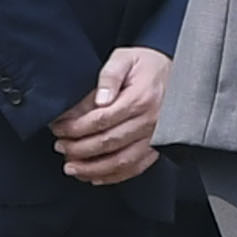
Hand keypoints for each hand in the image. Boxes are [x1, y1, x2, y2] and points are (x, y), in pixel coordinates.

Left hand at [53, 45, 169, 184]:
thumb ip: (109, 76)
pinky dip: (114, 176)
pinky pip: (136, 167)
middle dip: (79, 149)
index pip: (102, 119)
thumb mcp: (124, 59)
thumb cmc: (147, 65)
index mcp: (140, 99)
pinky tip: (96, 177)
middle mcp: (149, 121)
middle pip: (109, 142)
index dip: (76, 127)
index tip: (59, 129)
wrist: (177, 73)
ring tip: (72, 167)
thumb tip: (100, 99)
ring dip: (93, 168)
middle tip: (61, 147)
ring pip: (121, 161)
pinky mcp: (157, 147)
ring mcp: (155, 137)